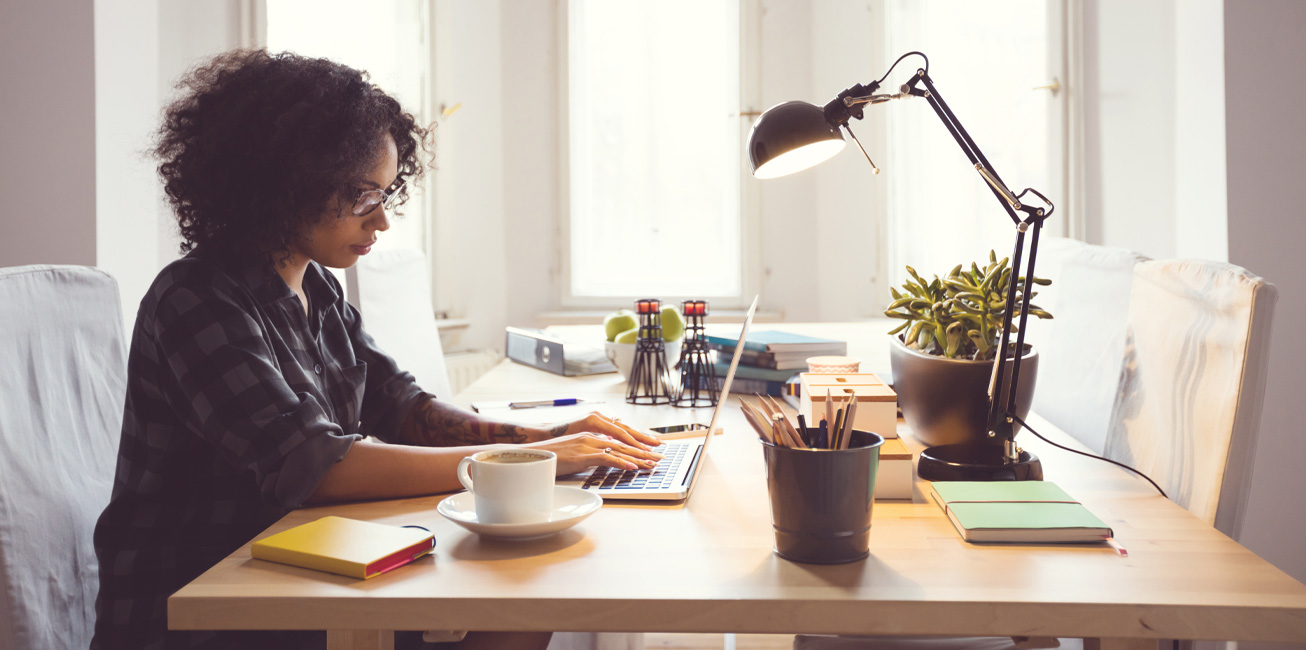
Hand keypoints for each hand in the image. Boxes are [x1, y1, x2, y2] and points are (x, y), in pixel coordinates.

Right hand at [525, 412, 663, 474]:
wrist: (531, 454)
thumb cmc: (551, 455)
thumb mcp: (574, 452)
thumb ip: (589, 453)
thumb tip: (602, 459)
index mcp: (590, 433)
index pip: (619, 438)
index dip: (636, 444)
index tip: (650, 450)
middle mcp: (591, 435)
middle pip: (623, 443)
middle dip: (643, 451)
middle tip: (659, 457)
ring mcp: (587, 443)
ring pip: (619, 449)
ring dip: (638, 457)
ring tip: (652, 463)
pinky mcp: (582, 454)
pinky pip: (606, 457)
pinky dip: (621, 462)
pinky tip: (632, 467)